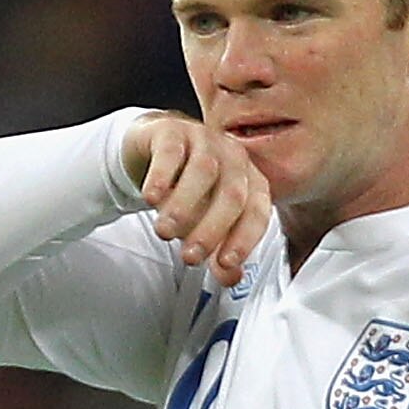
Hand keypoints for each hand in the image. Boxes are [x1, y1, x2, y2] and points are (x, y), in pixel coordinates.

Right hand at [121, 113, 270, 288]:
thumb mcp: (203, 228)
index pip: (258, 212)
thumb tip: (231, 278)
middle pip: (232, 195)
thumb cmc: (189, 192)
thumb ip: (218, 254)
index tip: (225, 264)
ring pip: (203, 171)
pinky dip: (162, 176)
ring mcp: (205, 140)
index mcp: (250, 182)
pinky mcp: (173, 130)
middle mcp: (234, 158)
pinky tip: (150, 198)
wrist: (155, 152)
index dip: (244, 240)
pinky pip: (171, 151)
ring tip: (164, 232)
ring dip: (183, 206)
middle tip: (189, 258)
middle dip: (211, 230)